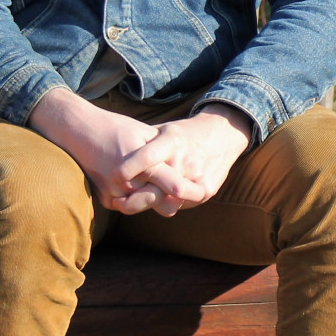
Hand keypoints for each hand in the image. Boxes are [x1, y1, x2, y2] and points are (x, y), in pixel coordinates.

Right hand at [29, 89, 176, 213]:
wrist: (79, 131)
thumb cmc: (117, 128)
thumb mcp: (146, 134)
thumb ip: (166, 153)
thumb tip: (188, 167)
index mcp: (144, 165)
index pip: (173, 185)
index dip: (186, 190)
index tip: (197, 190)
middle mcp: (129, 184)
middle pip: (160, 202)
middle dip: (172, 199)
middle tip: (182, 192)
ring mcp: (115, 194)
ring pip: (144, 206)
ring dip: (153, 200)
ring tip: (161, 188)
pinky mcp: (105, 200)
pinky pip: (128, 205)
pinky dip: (136, 198)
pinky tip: (139, 185)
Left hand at [114, 104, 253, 215]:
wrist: (224, 133)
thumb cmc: (183, 134)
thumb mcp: (163, 130)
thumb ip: (142, 143)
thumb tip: (111, 150)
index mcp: (172, 141)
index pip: (148, 157)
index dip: (128, 168)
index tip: (112, 176)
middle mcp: (186, 159)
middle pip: (158, 187)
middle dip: (136, 198)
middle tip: (117, 201)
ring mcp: (198, 176)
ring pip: (169, 202)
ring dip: (149, 204)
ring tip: (133, 203)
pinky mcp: (208, 189)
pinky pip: (182, 204)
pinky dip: (166, 205)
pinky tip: (157, 202)